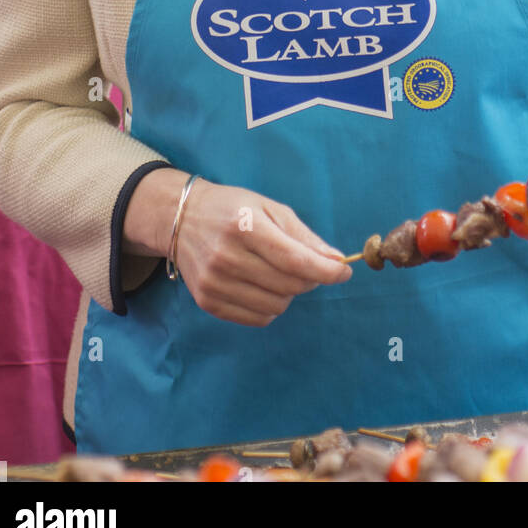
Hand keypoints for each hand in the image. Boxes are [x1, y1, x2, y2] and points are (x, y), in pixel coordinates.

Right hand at [174, 180, 352, 325]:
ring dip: (290, 293)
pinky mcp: (207, 301)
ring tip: (280, 273)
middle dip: (311, 279)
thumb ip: (304, 236)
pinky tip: (264, 286)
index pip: (294, 260)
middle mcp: (226, 256)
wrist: (182, 219)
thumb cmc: (234, 209)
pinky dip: (271, 306)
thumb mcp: (270, 208)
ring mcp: (214, 282)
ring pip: (276, 306)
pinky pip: (257, 318)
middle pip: (289, 285)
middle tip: (309, 266)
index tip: (344, 272)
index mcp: (245, 225)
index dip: (326, 271)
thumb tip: (336, 261)